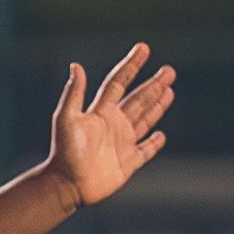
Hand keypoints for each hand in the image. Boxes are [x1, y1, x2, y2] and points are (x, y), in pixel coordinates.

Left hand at [44, 43, 174, 208]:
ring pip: (145, 120)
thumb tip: (76, 65)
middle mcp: (112, 124)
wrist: (66, 184)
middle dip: (153, 85)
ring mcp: (121, 143)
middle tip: (169, 71)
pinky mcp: (127, 163)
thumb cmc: (64, 151)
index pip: (119, 83)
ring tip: (169, 91)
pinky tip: (161, 135)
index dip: (131, 65)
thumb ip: (74, 93)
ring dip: (157, 106)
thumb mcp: (66, 119)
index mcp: (100, 112)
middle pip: (138, 99)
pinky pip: (145, 151)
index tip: (143, 48)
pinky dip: (154, 143)